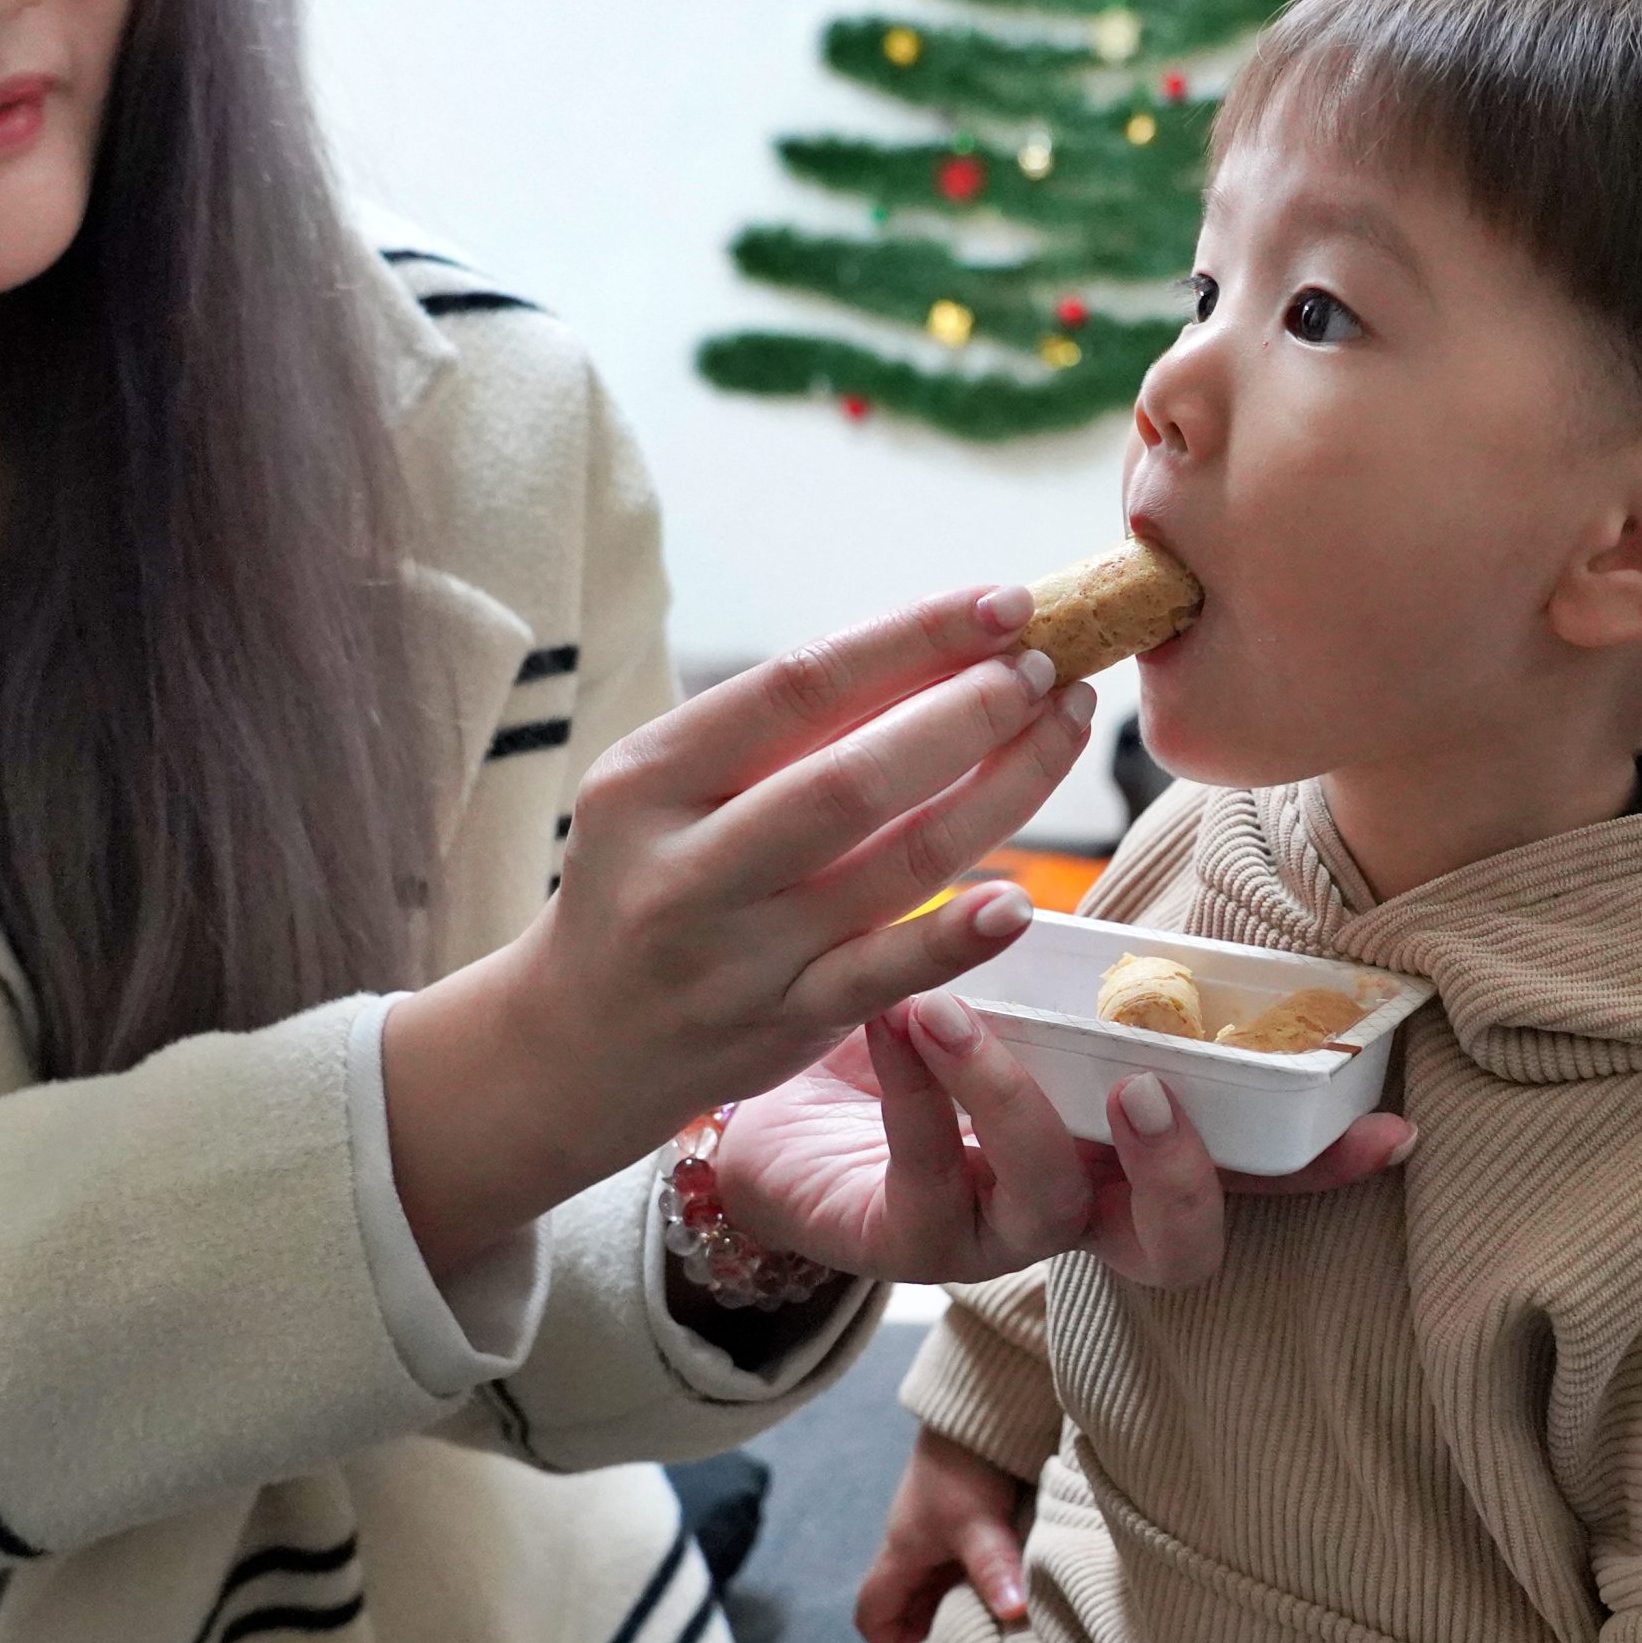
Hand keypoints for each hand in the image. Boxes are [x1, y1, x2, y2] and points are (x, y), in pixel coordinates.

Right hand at [385, 587, 1093, 1277]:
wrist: (579, 1040)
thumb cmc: (650, 879)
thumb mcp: (666, 789)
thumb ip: (778, 732)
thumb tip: (941, 647)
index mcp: (649, 776)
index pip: (800, 686)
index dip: (915, 637)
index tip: (1004, 602)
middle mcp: (687, 866)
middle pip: (854, 777)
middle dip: (969, 712)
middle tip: (1048, 667)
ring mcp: (739, 955)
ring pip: (896, 864)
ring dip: (1003, 791)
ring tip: (1063, 728)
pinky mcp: (786, 1024)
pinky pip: (889, 975)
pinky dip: (957, 936)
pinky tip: (1019, 898)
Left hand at [717, 990, 1416, 1287]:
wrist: (771, 1076)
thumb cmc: (920, 1031)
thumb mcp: (1022, 999)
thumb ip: (1100, 983)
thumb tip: (1181, 905)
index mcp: (1124, 1153)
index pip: (1250, 1173)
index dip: (1322, 1166)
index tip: (1387, 1128)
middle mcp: (1079, 1208)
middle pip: (1177, 1244)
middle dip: (1180, 1171)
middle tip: (1146, 1084)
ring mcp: (995, 1240)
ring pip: (1044, 1202)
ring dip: (1011, 1099)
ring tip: (954, 1010)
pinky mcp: (904, 1244)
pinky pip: (925, 1173)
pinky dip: (915, 1086)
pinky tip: (894, 1013)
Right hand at [856, 1430, 1029, 1642]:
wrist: (981, 1403)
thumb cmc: (965, 1461)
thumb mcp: (979, 1521)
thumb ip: (993, 1567)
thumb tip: (1013, 1613)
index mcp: (902, 1552)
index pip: (872, 1612)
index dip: (892, 1642)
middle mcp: (916, 1545)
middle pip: (911, 1605)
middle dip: (938, 1626)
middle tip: (978, 1640)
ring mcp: (942, 1530)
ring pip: (942, 1583)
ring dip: (967, 1599)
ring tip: (1000, 1614)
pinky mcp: (968, 1514)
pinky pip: (966, 1560)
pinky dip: (984, 1576)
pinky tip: (1014, 1581)